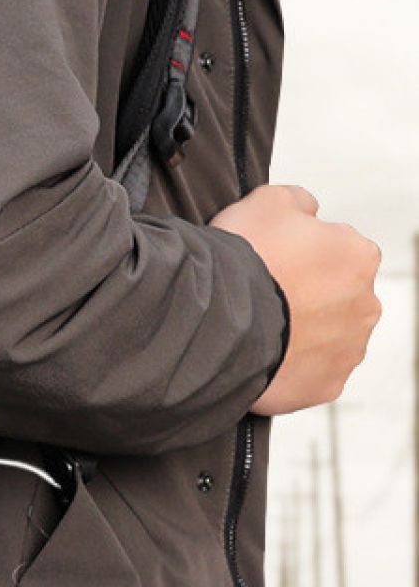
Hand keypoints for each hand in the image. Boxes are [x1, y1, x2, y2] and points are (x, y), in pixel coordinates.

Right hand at [210, 184, 381, 414]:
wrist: (220, 321)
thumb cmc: (244, 259)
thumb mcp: (265, 201)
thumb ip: (297, 201)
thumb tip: (306, 210)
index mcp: (358, 256)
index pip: (334, 250)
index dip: (297, 252)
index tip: (268, 258)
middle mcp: (366, 304)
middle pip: (334, 296)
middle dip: (304, 294)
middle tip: (261, 292)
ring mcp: (348, 349)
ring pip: (325, 336)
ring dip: (299, 330)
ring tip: (256, 326)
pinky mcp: (327, 384)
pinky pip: (308, 371)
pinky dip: (288, 364)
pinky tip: (259, 352)